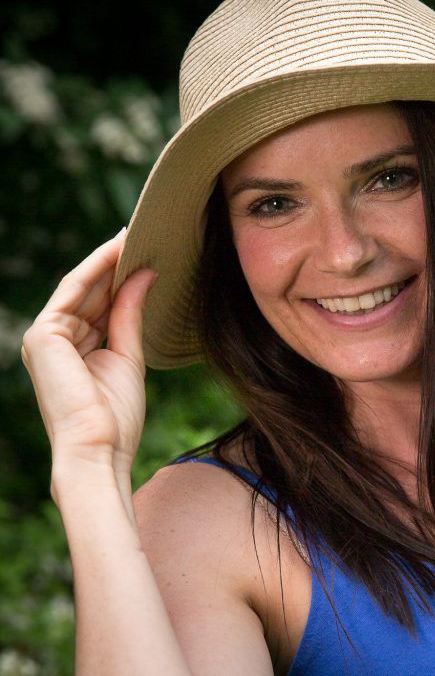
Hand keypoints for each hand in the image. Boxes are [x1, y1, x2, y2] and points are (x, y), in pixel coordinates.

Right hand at [21, 228, 157, 488]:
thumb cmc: (117, 415)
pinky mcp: (43, 335)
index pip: (97, 303)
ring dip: (108, 259)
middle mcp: (54, 339)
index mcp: (72, 348)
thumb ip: (131, 314)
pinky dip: (96, 270)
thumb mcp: (130, 355)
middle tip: (145, 234)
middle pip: (89, 292)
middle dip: (116, 263)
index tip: (146, 252)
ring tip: (137, 235)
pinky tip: (119, 250)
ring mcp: (44, 337)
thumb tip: (145, 274)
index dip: (120, 276)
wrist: (100, 445)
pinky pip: (73, 292)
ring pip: (80, 287)